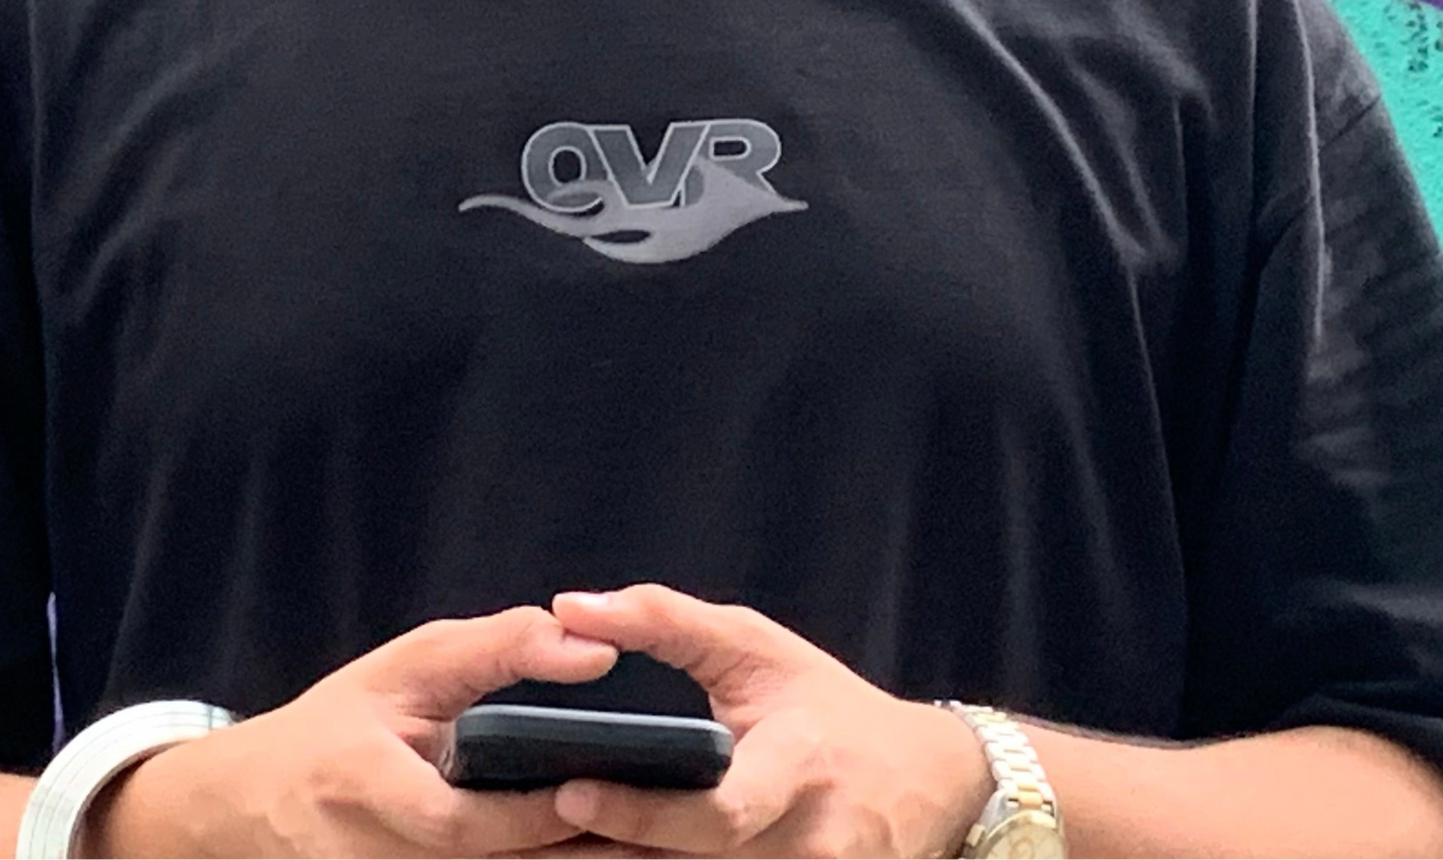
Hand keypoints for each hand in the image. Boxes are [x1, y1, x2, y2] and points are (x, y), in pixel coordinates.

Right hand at [85, 606, 618, 859]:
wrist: (258, 801)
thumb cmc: (340, 722)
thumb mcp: (408, 665)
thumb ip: (499, 651)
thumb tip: (594, 649)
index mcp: (363, 784)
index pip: (456, 820)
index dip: (528, 815)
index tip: (594, 788)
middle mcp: (373, 853)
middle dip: (574, 854)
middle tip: (653, 835)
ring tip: (647, 848)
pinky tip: (596, 851)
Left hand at [539, 585, 993, 859]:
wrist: (926, 783)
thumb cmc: (826, 705)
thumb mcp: (757, 646)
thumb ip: (668, 622)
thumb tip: (570, 607)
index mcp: (801, 768)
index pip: (719, 809)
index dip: (644, 811)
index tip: (569, 794)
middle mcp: (805, 844)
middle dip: (605, 855)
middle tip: (516, 843)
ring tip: (532, 854)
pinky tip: (595, 856)